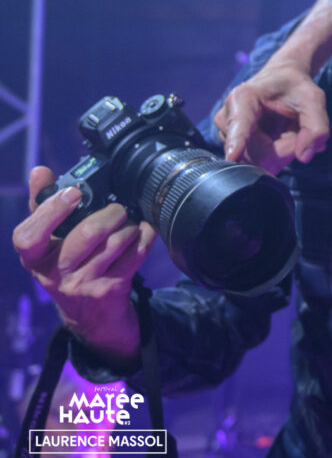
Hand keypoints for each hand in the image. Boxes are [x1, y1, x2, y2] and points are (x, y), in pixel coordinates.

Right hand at [12, 167, 156, 367]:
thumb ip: (44, 207)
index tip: (74, 192)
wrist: (92, 318)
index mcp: (35, 258)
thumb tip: (39, 171)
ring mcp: (83, 285)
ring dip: (129, 226)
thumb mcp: (51, 244)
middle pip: (86, 234)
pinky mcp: (110, 291)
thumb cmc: (70, 268)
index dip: (51, 212)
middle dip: (110, 214)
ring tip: (129, 223)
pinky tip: (144, 232)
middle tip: (119, 209)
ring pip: (114, 243)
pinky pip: (135, 255)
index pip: (28, 237)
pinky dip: (145, 237)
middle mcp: (54, 275)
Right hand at [214, 61, 328, 174]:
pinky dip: (277, 157)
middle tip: (299, 131)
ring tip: (287, 130)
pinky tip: (280, 139)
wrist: (282, 82)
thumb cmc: (295, 87)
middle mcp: (227, 118)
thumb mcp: (314, 100)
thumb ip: (317, 127)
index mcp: (243, 98)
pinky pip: (258, 165)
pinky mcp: (233, 148)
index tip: (232, 156)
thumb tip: (304, 156)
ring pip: (259, 163)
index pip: (239, 126)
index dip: (237, 143)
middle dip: (286, 150)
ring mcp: (228, 136)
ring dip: (282, 153)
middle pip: (258, 155)